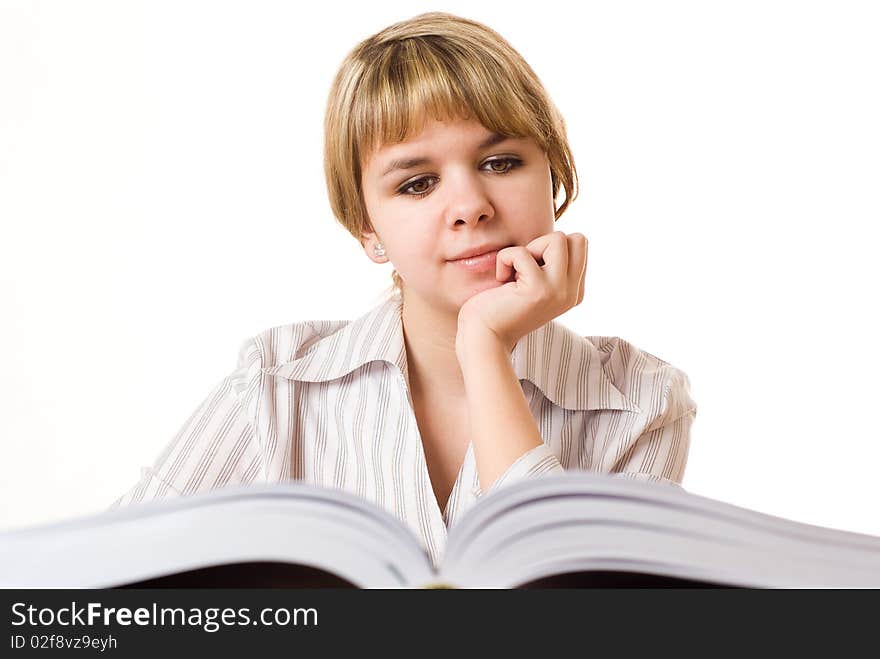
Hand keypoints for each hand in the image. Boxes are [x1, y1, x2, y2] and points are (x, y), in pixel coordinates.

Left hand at [455, 230, 587, 359]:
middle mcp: (572, 294)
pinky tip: (501, 281)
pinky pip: (521, 252)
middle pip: (578, 239)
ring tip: (515, 274)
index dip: (548, 249)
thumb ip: (551, 266)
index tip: (530, 272)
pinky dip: (504, 259)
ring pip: (557, 239)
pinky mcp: (538, 290)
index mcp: (574, 292)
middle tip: (525, 267)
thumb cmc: (499, 308)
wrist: (483, 339)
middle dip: (545, 243)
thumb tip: (559, 238)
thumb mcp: (534, 285)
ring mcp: (558, 292)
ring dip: (528, 249)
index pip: (579, 246)